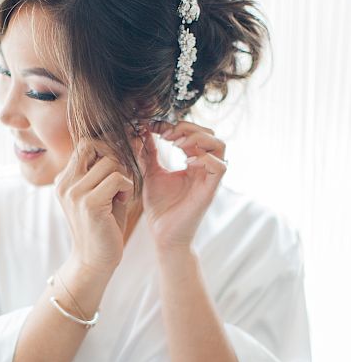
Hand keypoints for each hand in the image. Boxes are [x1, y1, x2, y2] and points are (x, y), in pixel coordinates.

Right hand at [55, 136, 142, 274]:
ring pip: (109, 161)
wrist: (94, 261)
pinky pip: (117, 178)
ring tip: (121, 194)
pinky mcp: (89, 203)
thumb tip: (132, 139)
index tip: (120, 162)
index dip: (106, 147)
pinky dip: (127, 187)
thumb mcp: (102, 193)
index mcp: (64, 179)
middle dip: (114, 155)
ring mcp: (74, 193)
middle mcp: (65, 183)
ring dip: (123, 174)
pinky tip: (124, 200)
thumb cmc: (103, 226)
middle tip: (122, 177)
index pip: (84, 144)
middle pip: (93, 145)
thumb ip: (109, 170)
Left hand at [136, 120, 227, 249]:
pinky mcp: (209, 191)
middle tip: (166, 135)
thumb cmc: (160, 208)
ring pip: (219, 146)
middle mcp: (204, 169)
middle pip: (211, 134)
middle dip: (188, 128)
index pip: (194, 134)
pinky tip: (186, 163)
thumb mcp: (151, 174)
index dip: (175, 125)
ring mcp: (208, 179)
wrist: (163, 235)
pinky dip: (204, 159)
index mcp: (193, 164)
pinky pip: (219, 167)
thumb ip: (149, 154)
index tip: (153, 127)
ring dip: (197, 139)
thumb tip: (142, 131)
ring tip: (176, 145)